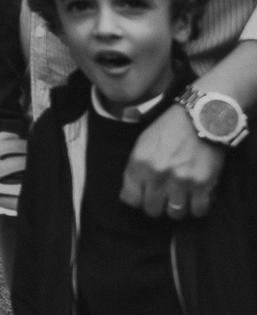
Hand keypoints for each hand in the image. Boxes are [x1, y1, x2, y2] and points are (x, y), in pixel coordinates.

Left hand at [122, 105, 225, 219]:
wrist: (199, 118)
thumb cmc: (169, 127)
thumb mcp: (142, 141)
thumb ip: (135, 165)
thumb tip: (130, 189)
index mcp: (139, 162)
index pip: (129, 198)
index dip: (135, 199)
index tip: (141, 196)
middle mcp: (157, 175)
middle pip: (152, 209)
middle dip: (155, 206)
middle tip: (161, 198)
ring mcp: (181, 181)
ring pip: (175, 214)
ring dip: (176, 208)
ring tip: (179, 199)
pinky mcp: (202, 184)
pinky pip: (198, 210)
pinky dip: (197, 208)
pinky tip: (195, 199)